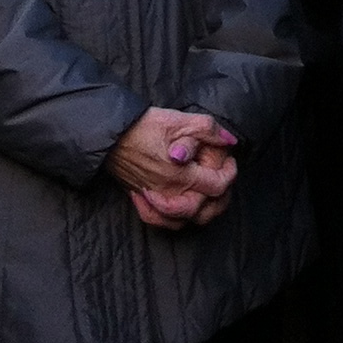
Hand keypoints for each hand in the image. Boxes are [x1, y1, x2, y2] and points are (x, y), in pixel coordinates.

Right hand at [105, 107, 237, 229]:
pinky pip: (160, 222)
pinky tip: (181, 210)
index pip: (217, 186)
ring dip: (201, 212)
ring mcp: (154, 200)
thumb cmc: (145, 126)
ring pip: (184, 221)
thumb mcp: (180, 120)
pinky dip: (174, 221)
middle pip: (205, 211)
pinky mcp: (141, 200)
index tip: (229, 161)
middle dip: (221, 197)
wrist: (111, 134)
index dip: (230, 174)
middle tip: (223, 180)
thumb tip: (231, 141)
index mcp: (181, 176)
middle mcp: (168, 194)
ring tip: (208, 196)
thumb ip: (209, 129)